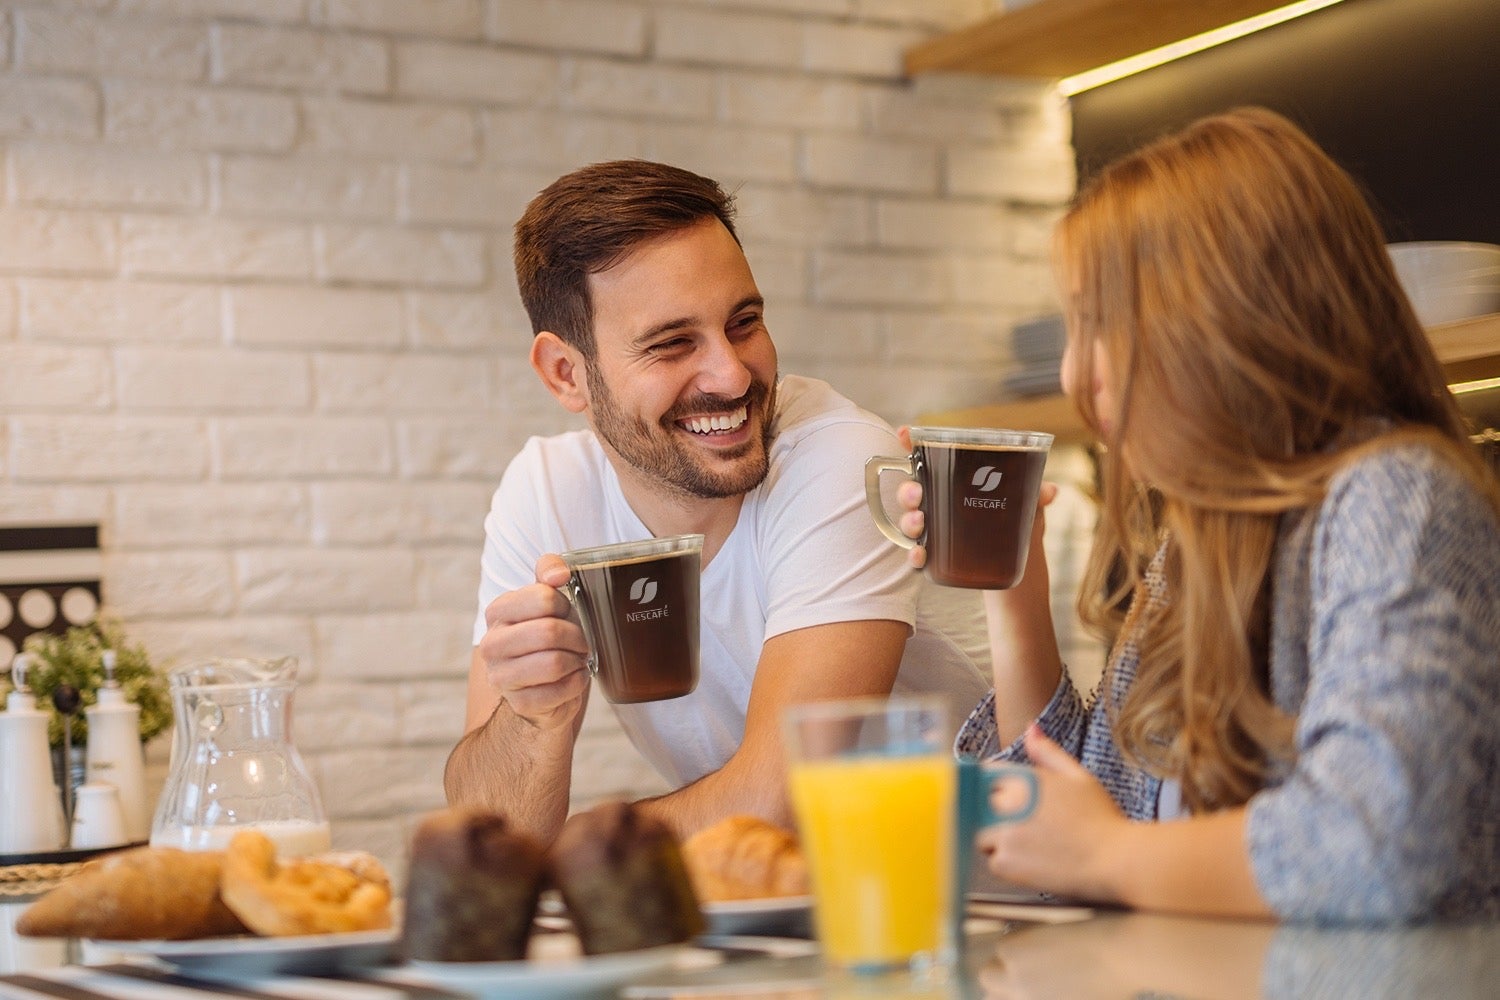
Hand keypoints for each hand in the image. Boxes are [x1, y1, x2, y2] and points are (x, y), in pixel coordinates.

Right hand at [474, 555, 590, 729]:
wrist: (543, 684)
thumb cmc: (548, 636)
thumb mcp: (548, 598)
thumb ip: (549, 571)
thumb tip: (559, 574)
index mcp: (498, 612)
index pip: (542, 598)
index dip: (565, 606)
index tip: (567, 613)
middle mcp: (492, 644)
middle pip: (549, 632)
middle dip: (577, 637)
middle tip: (582, 641)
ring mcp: (502, 677)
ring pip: (554, 663)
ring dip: (577, 660)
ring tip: (576, 659)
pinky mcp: (520, 703)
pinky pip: (561, 690)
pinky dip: (577, 683)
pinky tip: (573, 678)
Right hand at [892, 425, 1060, 587]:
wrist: (1019, 564)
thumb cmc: (1016, 521)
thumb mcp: (1027, 505)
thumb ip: (1034, 494)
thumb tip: (1050, 491)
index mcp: (954, 481)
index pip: (926, 459)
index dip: (910, 443)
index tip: (904, 433)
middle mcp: (938, 503)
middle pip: (912, 491)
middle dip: (907, 490)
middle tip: (917, 492)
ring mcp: (935, 530)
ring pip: (910, 522)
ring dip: (909, 520)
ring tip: (919, 521)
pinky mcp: (937, 557)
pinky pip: (918, 556)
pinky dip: (915, 556)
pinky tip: (920, 556)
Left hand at [976, 725, 1129, 903]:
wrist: (1116, 861)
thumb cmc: (1101, 819)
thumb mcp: (1079, 777)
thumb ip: (1048, 754)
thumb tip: (1030, 728)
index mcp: (1023, 779)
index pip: (986, 775)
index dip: (997, 788)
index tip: (1012, 801)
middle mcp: (1009, 803)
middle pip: (978, 804)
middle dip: (995, 812)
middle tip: (1028, 827)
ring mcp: (1004, 834)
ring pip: (981, 833)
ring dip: (998, 839)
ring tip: (1033, 845)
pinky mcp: (1006, 863)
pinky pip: (993, 861)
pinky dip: (1009, 863)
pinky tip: (1035, 861)